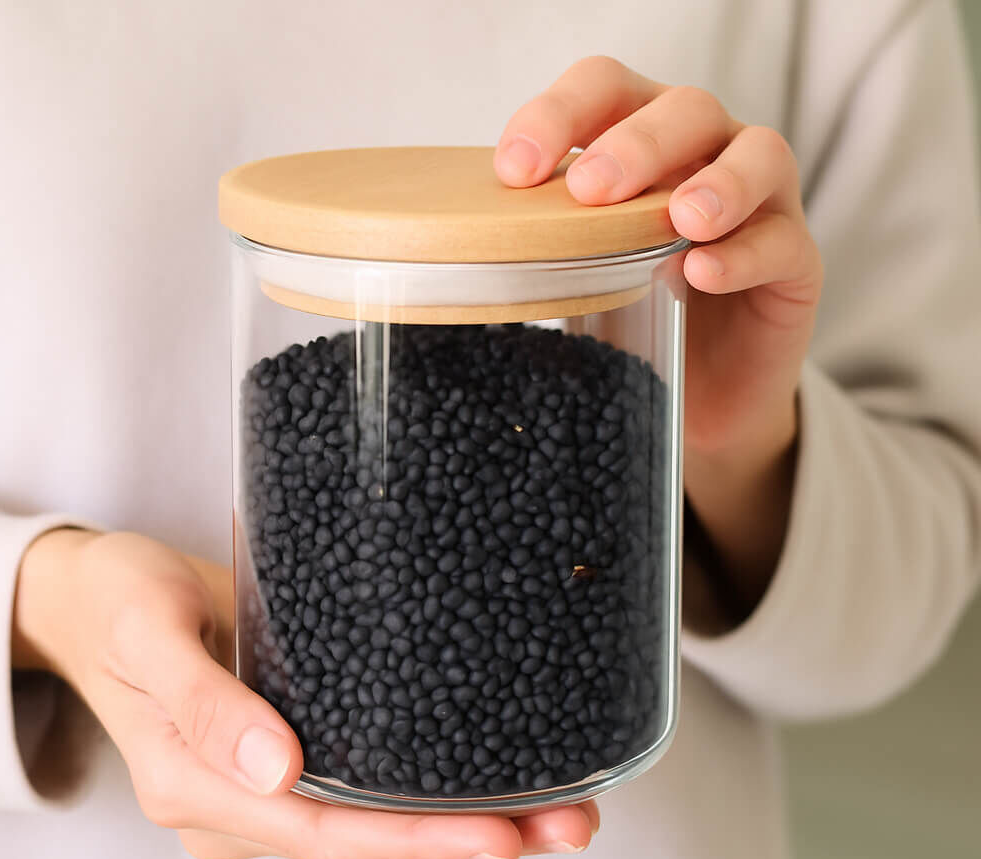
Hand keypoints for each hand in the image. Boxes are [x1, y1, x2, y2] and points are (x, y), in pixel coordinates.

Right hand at [12, 529, 597, 858]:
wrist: (104, 597)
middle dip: (470, 842)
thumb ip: (202, 700)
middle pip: (367, 847)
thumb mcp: (148, 631)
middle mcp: (240, 807)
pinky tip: (503, 784)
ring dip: (471, 828)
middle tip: (570, 825)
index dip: (415, 841)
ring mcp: (270, 792)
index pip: (322, 835)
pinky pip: (373, 796)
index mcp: (198, 790)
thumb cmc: (121, 603)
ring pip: (380, 833)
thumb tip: (274, 771)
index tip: (500, 836)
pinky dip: (440, 797)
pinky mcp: (299, 758)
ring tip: (565, 812)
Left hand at [495, 57, 822, 613]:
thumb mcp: (576, 281)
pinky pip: (784, 240)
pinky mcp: (796, 264)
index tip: (514, 169)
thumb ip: (535, 250)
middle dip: (635, 143)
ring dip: (713, 180)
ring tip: (678, 219)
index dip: (560, 114)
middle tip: (590, 191)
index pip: (604, 91)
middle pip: (682, 107)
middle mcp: (703, 156)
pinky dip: (745, 251)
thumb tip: (431, 250)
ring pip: (757, 153)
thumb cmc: (632, 323)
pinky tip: (704, 272)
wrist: (702, 397)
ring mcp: (760, 206)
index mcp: (640, 146)